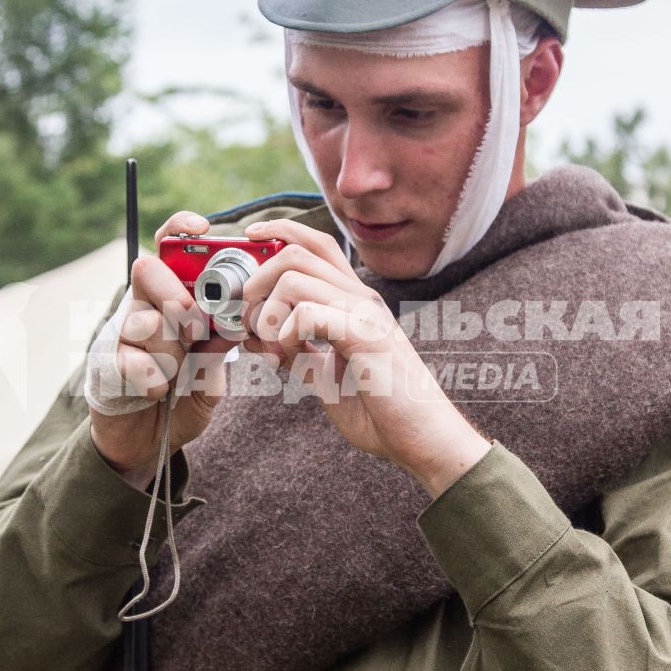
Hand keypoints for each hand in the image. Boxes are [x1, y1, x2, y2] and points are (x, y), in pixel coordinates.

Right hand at [87, 211, 235, 486]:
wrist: (143, 445)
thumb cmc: (180, 398)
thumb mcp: (212, 369)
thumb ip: (222, 344)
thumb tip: (241, 320)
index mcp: (169, 300)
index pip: (167, 250)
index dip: (180, 230)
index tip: (202, 228)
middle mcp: (141, 308)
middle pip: (146, 271)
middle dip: (175, 296)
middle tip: (193, 329)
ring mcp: (121, 335)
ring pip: (141, 317)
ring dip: (168, 347)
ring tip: (176, 372)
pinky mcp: (105, 365)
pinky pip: (129, 359)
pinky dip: (152, 377)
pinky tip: (158, 390)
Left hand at [237, 219, 490, 496]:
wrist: (421, 438)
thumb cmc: (380, 410)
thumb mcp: (325, 377)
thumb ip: (296, 355)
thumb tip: (259, 340)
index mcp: (353, 301)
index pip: (315, 244)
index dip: (280, 232)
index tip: (250, 238)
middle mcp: (361, 298)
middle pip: (298, 251)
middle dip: (258, 278)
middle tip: (249, 316)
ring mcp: (364, 313)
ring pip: (295, 276)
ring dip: (268, 311)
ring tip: (272, 344)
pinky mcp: (364, 335)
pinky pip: (308, 312)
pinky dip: (286, 334)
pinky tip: (292, 359)